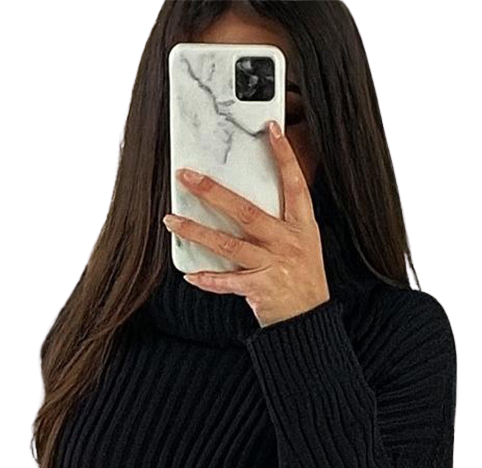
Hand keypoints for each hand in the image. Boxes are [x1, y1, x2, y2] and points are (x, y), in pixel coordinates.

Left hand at [163, 119, 328, 328]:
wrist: (309, 323)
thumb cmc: (304, 282)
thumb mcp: (305, 246)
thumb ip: (282, 223)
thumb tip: (246, 201)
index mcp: (302, 227)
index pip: (294, 184)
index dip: (284, 156)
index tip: (271, 130)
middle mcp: (287, 243)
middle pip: (246, 210)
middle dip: (213, 192)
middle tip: (187, 176)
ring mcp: (274, 265)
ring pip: (228, 244)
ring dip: (197, 231)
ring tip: (172, 220)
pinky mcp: (260, 289)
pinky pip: (228, 282)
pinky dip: (208, 279)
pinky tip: (190, 274)